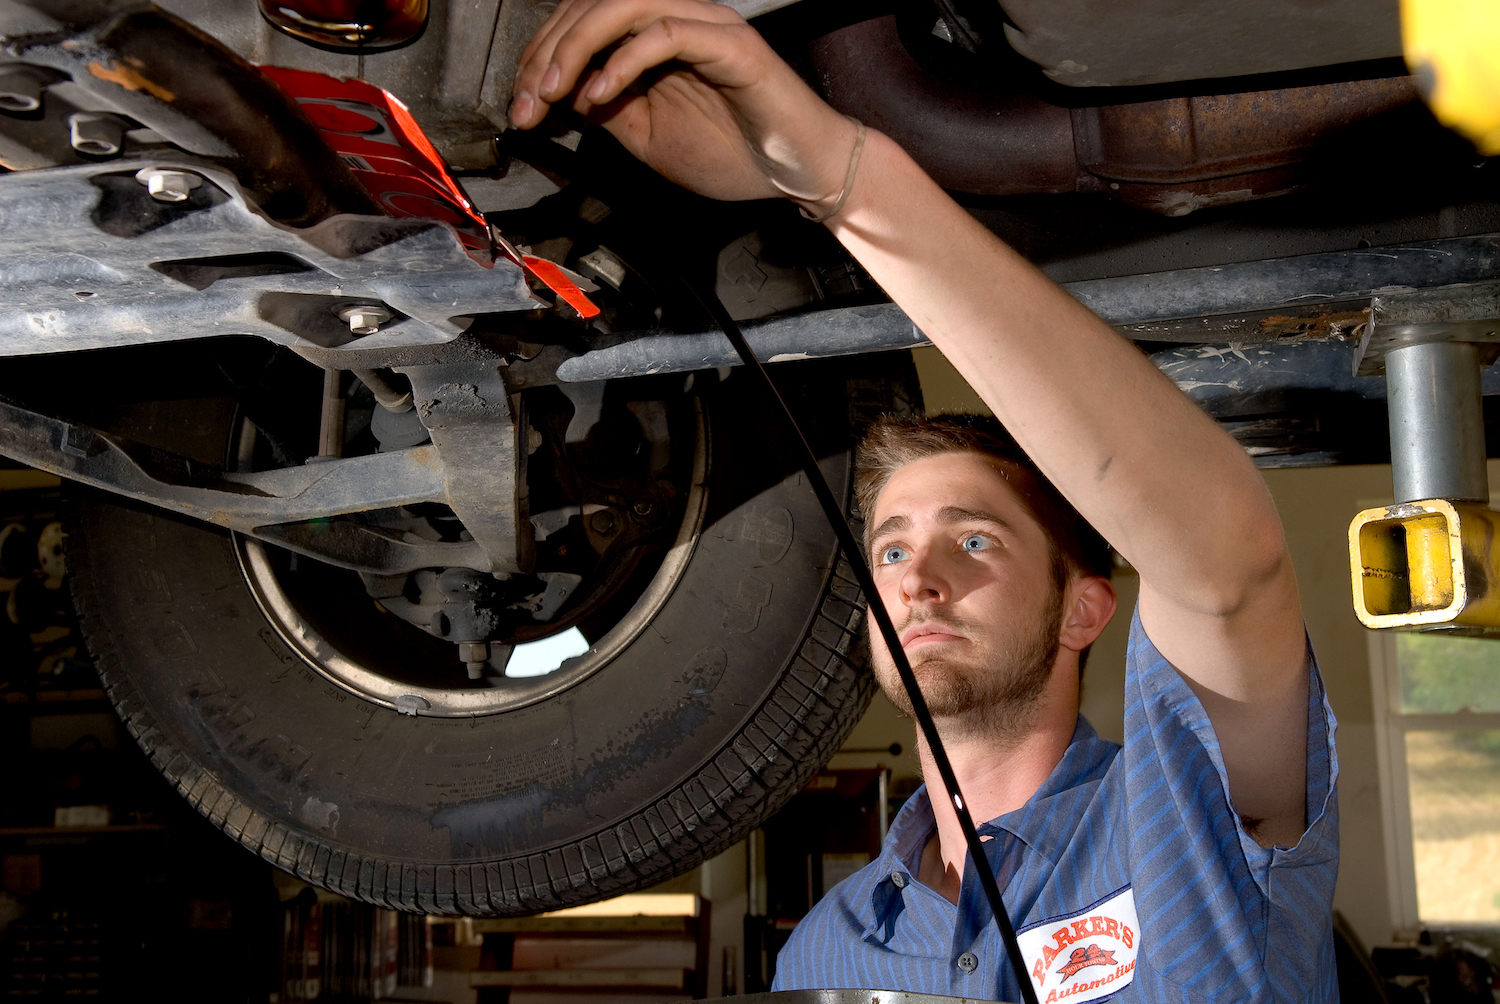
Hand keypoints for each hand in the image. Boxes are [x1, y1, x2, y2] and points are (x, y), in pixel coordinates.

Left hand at [510, 0, 857, 207]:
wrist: (800, 175)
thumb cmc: (738, 156)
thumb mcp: (648, 138)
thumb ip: (608, 111)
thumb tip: (557, 96)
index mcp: (656, 35)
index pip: (582, 23)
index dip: (540, 59)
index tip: (519, 107)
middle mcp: (678, 17)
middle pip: (591, 6)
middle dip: (545, 54)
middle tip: (524, 103)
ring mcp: (705, 25)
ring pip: (621, 6)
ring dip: (575, 48)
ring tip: (551, 92)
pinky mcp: (729, 45)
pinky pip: (664, 34)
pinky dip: (623, 61)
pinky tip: (600, 94)